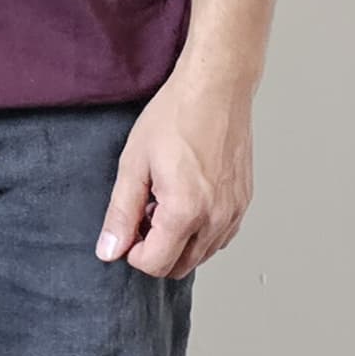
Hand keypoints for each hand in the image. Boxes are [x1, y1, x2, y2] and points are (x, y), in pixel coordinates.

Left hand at [96, 61, 256, 279]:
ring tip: (166, 202)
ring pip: (201, 255)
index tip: (129, 227)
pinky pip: (220, 237)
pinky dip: (200, 231)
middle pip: (180, 267)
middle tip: (145, 213)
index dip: (133, 252)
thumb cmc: (177, 116)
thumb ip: (121, 213)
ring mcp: (234, 211)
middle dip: (156, 250)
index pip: (155, 265)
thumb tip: (110, 250)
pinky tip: (188, 200)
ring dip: (179, 242)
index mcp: (185, 211)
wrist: (216, 88)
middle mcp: (216, 218)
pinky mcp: (244, 202)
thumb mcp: (134, 164)